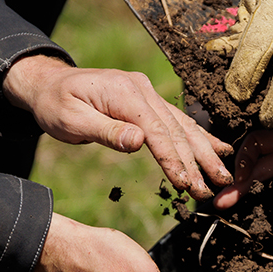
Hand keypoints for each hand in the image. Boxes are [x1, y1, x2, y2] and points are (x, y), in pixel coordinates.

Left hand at [3, 55, 232, 199]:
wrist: (50, 84)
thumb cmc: (55, 104)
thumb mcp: (70, 120)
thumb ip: (105, 131)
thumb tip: (139, 143)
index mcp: (124, 92)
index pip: (156, 130)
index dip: (172, 158)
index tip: (185, 183)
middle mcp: (142, 89)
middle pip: (176, 129)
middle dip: (197, 161)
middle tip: (213, 187)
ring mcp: (148, 93)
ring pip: (183, 126)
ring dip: (204, 153)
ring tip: (223, 176)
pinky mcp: (149, 101)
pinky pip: (178, 121)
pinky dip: (199, 137)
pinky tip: (219, 150)